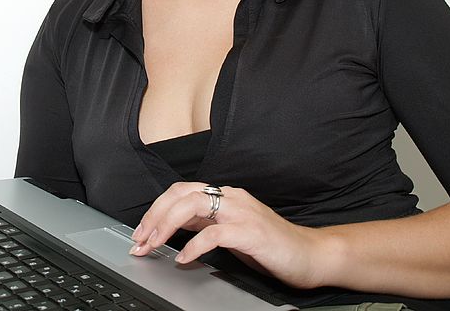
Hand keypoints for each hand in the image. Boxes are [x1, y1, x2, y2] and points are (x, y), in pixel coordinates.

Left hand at [129, 181, 328, 288]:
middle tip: (140, 240)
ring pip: (193, 205)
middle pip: (181, 194)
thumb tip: (171, 227)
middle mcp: (231, 198)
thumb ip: (204, 223)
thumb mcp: (230, 230)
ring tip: (155, 245)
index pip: (181, 191)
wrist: (310, 255)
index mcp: (225, 196)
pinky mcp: (251, 232)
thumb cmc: (270, 245)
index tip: (141, 232)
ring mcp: (241, 212)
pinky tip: (184, 259)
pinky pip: (214, 233)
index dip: (156, 209)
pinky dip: (195, 245)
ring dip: (167, 225)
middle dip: (154, 216)